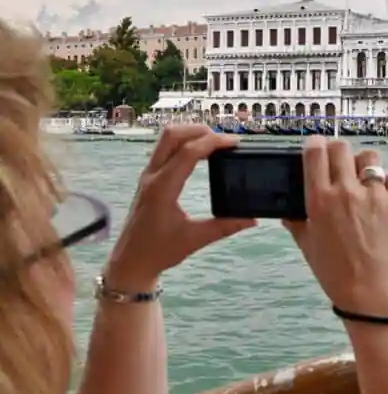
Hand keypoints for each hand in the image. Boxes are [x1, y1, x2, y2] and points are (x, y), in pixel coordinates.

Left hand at [104, 125, 255, 290]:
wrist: (130, 263)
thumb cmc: (159, 251)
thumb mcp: (195, 239)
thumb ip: (226, 226)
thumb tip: (253, 219)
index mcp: (163, 188)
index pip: (188, 152)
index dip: (213, 142)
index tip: (235, 142)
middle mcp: (152, 176)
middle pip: (172, 135)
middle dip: (199, 130)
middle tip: (223, 140)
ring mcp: (148, 176)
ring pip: (165, 139)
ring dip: (190, 134)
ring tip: (214, 143)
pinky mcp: (148, 179)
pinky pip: (164, 150)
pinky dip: (183, 144)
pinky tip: (199, 154)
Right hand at [284, 138, 387, 318]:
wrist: (373, 296)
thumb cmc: (335, 275)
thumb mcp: (308, 247)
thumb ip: (297, 222)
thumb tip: (288, 209)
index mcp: (320, 200)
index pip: (315, 152)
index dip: (315, 145)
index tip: (316, 148)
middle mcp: (347, 191)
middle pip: (342, 147)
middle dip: (338, 151)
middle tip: (339, 164)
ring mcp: (376, 195)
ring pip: (370, 158)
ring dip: (364, 164)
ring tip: (364, 179)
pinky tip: (385, 196)